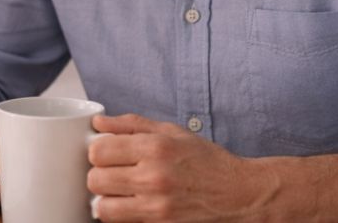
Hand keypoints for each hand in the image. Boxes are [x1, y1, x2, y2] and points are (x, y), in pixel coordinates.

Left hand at [87, 114, 273, 221]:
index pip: (98, 151)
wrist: (242, 195)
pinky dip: (122, 216)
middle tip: (111, 175)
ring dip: (106, 200)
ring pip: (103, 208)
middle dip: (99, 176)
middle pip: (95, 179)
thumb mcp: (173, 132)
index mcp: (156, 147)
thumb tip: (98, 124)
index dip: (97, 152)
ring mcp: (158, 207)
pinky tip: (132, 207)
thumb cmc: (208, 162)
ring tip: (118, 194)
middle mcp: (155, 177)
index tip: (106, 154)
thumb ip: (132, 125)